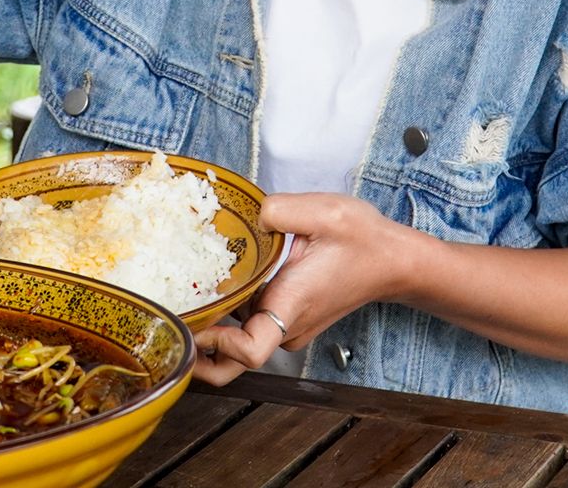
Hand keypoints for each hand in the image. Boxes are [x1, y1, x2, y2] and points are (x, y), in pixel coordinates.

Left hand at [192, 193, 420, 384]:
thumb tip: (249, 213)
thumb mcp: (323, 212)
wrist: (394, 261)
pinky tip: (216, 289)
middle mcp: (287, 324)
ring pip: (240, 342)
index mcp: (292, 304)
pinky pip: (252, 328)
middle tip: (173, 322)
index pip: (249, 351)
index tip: (197, 325)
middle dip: (201, 351)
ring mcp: (289, 326)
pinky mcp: (290, 319)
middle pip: (234, 358)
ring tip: (186, 298)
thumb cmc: (364, 241)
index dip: (218, 346)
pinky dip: (231, 317)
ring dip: (214, 328)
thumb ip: (279, 209)